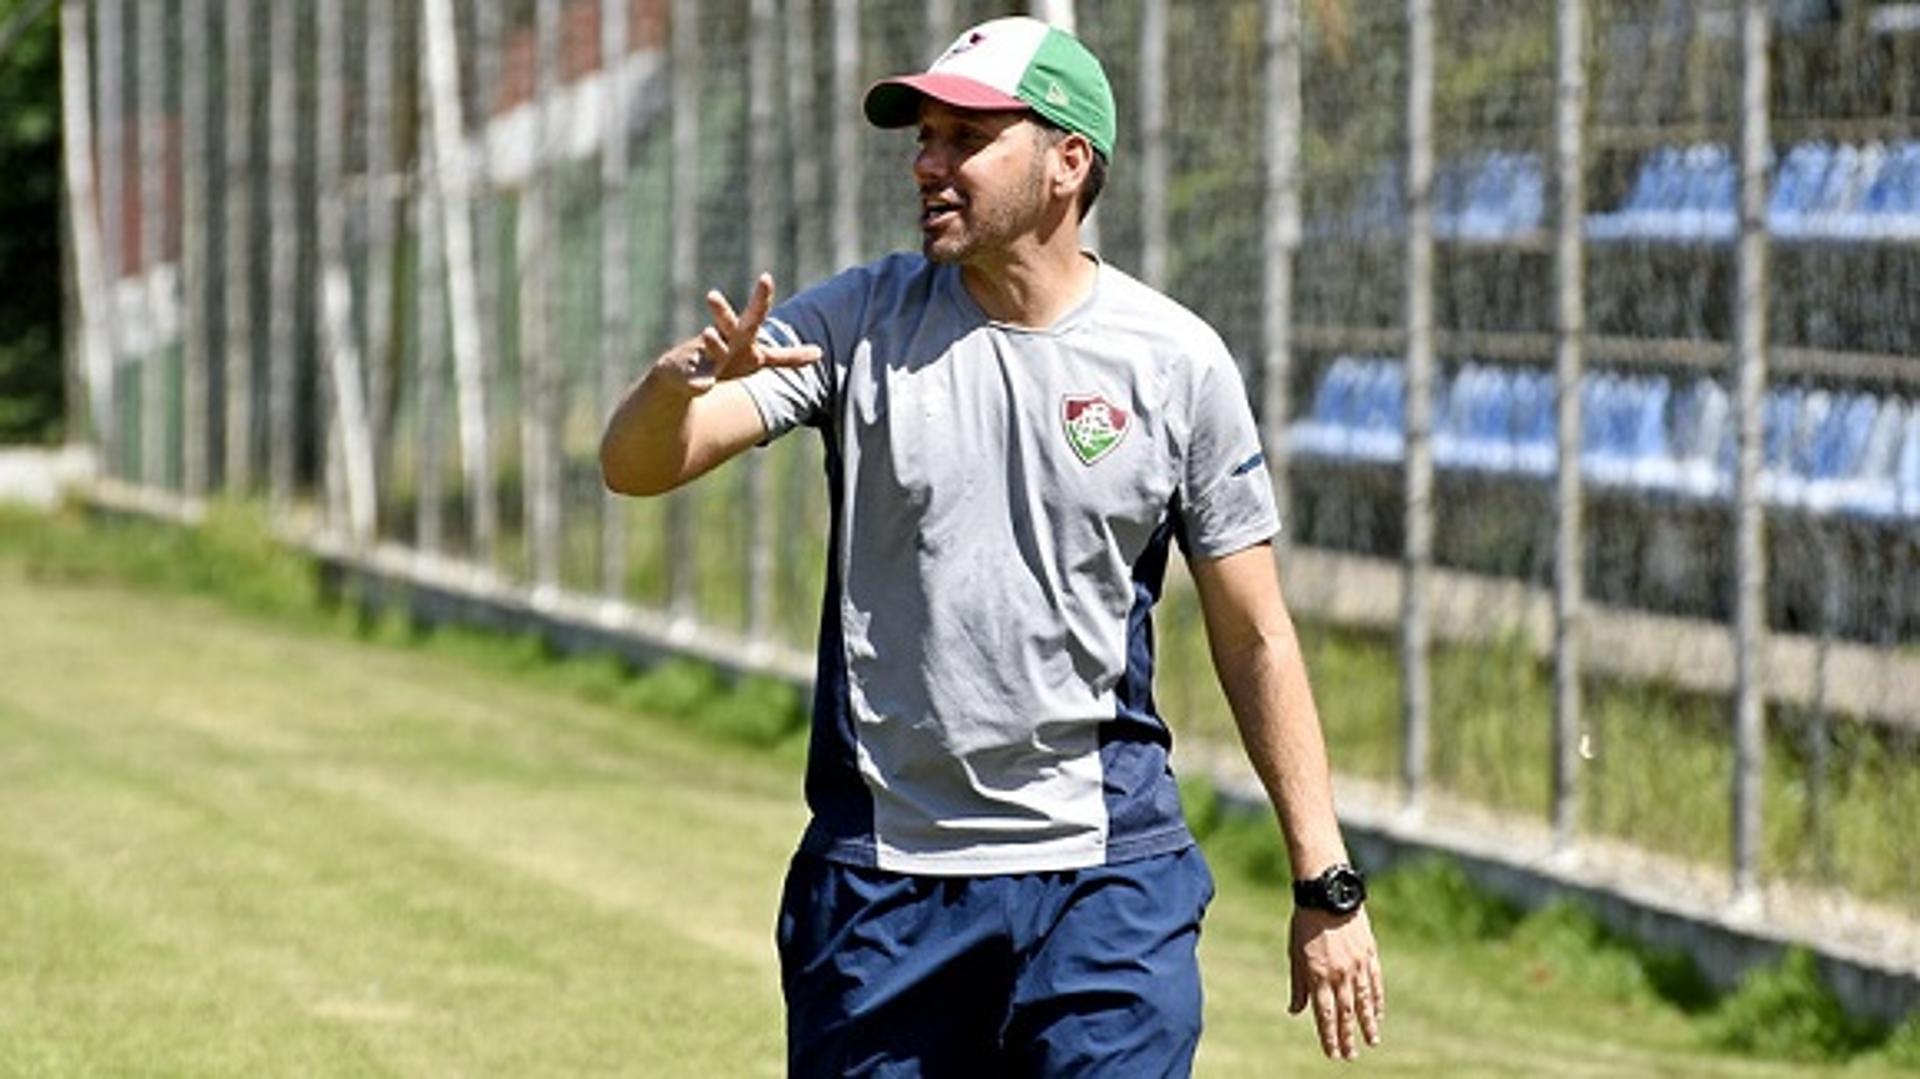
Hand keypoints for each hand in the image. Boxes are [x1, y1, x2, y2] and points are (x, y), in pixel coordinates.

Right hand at [661, 272, 820, 395]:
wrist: (681, 378)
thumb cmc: (727, 362)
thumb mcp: (758, 360)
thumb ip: (786, 358)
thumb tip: (820, 354)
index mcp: (745, 338)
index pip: (756, 316)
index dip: (761, 298)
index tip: (766, 276)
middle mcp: (728, 341)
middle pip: (744, 322)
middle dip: (756, 304)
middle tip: (765, 279)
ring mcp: (707, 356)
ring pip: (713, 344)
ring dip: (713, 341)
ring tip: (709, 333)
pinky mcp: (688, 375)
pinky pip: (694, 380)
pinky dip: (699, 383)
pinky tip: (704, 386)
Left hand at [1288, 905, 1384, 1060]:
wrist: (1327, 893)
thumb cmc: (1305, 923)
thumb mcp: (1294, 954)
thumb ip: (1298, 985)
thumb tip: (1295, 1011)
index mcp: (1317, 975)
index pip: (1325, 1015)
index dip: (1328, 1036)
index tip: (1332, 1053)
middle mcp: (1339, 974)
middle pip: (1345, 1013)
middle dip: (1347, 1037)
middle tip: (1350, 1056)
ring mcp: (1357, 965)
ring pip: (1363, 1002)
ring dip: (1367, 1024)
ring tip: (1372, 1041)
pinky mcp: (1369, 953)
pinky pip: (1375, 983)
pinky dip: (1377, 1001)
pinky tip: (1378, 1014)